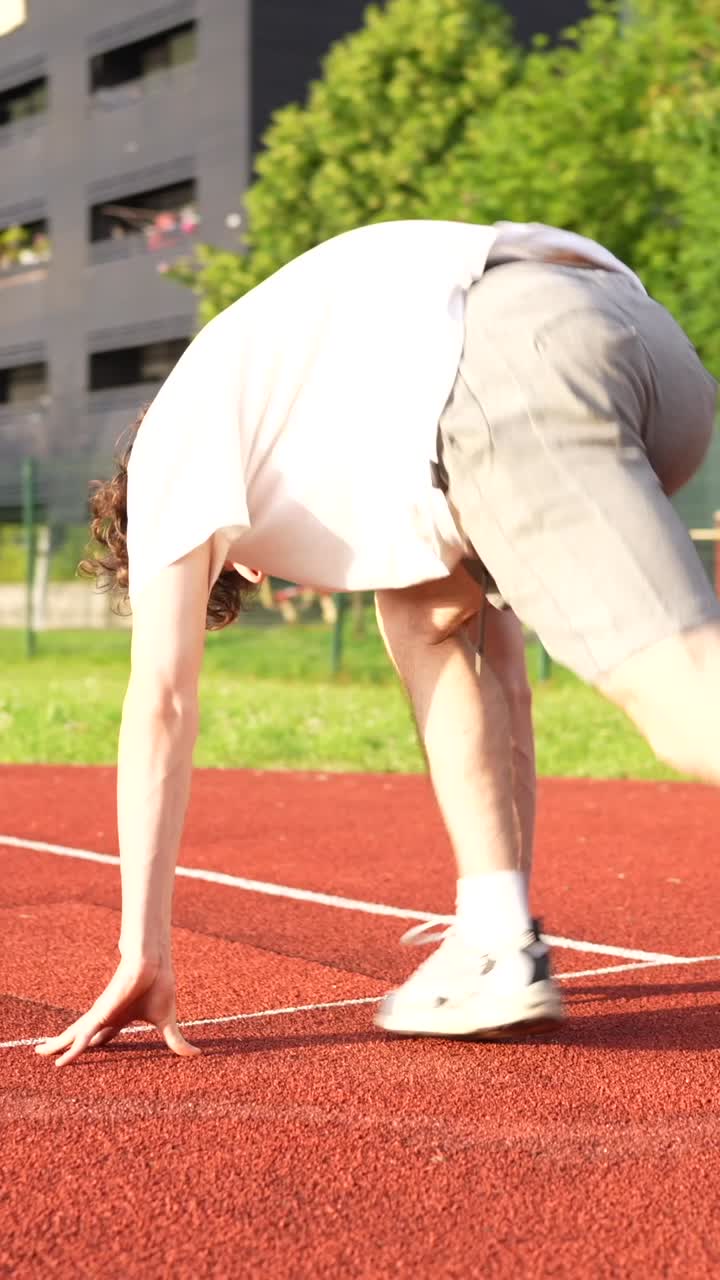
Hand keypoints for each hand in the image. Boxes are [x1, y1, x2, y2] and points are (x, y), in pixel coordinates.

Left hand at [34, 960, 200, 1066]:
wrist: (152, 963)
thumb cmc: (159, 986)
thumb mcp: (167, 1022)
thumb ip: (175, 1041)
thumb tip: (198, 1056)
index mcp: (119, 1019)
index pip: (102, 1037)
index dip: (92, 1047)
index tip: (84, 1054)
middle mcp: (105, 1017)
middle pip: (80, 1036)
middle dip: (65, 1045)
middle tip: (50, 1054)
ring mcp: (99, 1016)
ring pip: (73, 1036)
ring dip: (56, 1045)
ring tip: (38, 1052)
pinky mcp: (99, 1014)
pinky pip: (81, 1037)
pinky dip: (70, 1049)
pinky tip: (58, 1060)